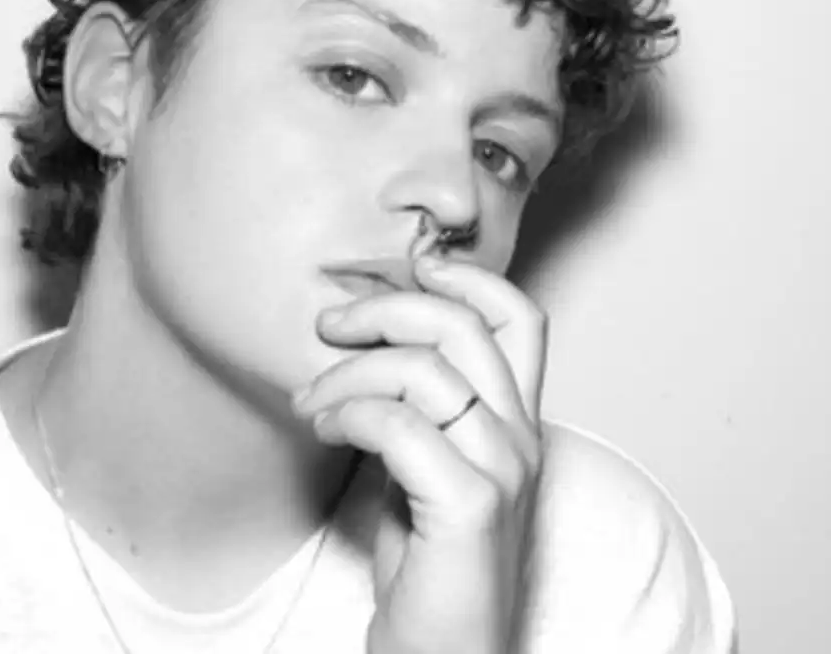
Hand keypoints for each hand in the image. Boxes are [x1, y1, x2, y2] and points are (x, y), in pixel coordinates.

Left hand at [292, 256, 546, 653]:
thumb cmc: (428, 560)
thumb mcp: (425, 460)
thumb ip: (417, 402)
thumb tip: (368, 335)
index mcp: (515, 419)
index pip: (517, 315)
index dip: (462, 277)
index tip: (404, 269)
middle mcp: (521, 436)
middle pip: (461, 325)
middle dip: (383, 309)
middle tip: (328, 325)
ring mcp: (503, 470)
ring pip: (423, 370)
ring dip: (347, 373)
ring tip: (310, 402)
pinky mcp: (473, 507)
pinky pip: (399, 424)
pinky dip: (349, 414)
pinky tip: (324, 429)